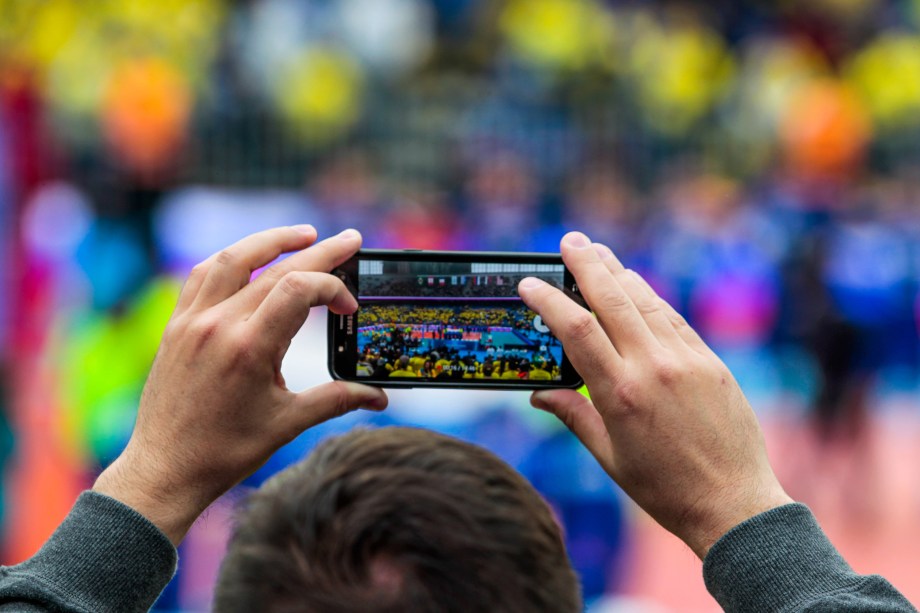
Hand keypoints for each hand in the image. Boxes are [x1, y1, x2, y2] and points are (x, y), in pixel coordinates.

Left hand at [94, 226, 387, 544]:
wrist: (164, 470)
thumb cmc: (225, 451)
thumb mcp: (288, 424)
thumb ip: (337, 400)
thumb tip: (379, 395)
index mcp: (249, 348)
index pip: (299, 289)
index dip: (333, 289)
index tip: (350, 309)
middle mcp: (219, 326)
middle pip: (276, 268)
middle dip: (320, 252)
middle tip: (350, 238)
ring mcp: (192, 322)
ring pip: (233, 259)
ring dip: (271, 241)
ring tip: (303, 235)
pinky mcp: (176, 326)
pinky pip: (202, 275)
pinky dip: (232, 259)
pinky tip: (251, 258)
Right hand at [518, 231, 791, 558]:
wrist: (734, 503)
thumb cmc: (665, 488)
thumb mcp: (609, 457)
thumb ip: (574, 417)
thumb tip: (539, 395)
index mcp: (620, 395)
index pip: (577, 330)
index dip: (549, 301)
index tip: (529, 284)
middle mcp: (653, 368)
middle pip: (612, 300)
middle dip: (587, 265)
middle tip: (568, 241)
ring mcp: (686, 361)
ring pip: (645, 302)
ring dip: (619, 273)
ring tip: (598, 253)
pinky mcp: (710, 363)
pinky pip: (674, 319)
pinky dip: (650, 298)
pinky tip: (636, 286)